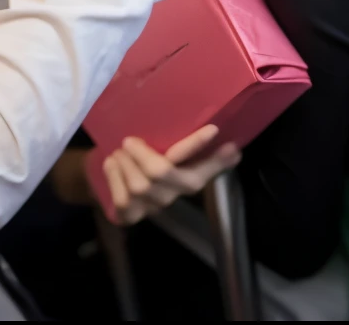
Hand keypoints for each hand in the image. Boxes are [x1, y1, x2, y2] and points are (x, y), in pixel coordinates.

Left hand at [101, 124, 240, 225]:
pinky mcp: (129, 217)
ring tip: (119, 152)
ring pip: (139, 186)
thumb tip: (236, 150)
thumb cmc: (148, 163)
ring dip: (126, 165)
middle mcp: (174, 196)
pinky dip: (115, 177)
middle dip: (143, 155)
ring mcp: (151, 208)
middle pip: (161, 173)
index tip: (213, 130)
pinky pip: (122, 199)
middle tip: (129, 140)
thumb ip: (197, 152)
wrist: (114, 186)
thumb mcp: (171, 155)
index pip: (202, 165)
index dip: (206, 151)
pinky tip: (112, 164)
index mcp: (191, 180)